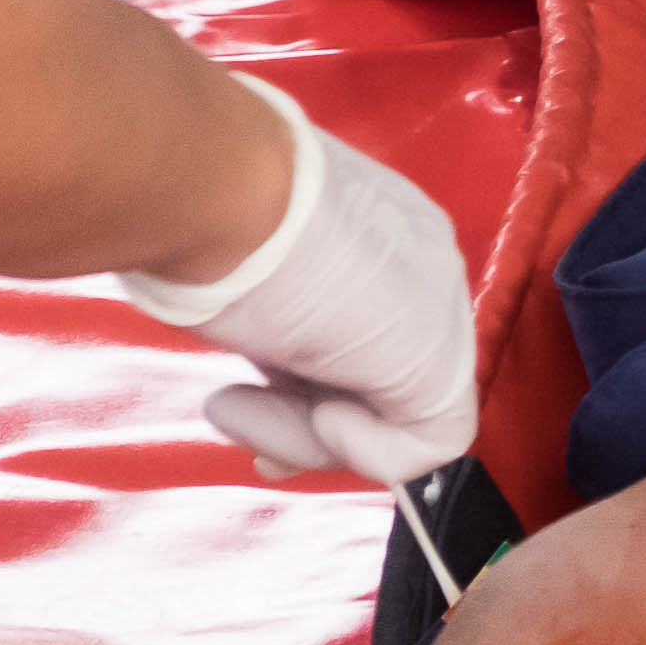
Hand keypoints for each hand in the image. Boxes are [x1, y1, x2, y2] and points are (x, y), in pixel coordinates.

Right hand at [120, 76, 477, 483]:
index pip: (356, 324)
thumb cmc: (205, 215)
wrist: (216, 192)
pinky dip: (361, 452)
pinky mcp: (440, 365)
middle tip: (233, 418)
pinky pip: (426, 444)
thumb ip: (263, 311)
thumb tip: (255, 351)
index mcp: (378, 229)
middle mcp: (419, 265)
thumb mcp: (234, 265)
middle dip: (301, 418)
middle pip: (374, 372)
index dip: (300, 376)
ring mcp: (438, 313)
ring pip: (393, 414)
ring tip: (234, 405)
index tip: (235, 400)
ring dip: (303, 433)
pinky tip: (319, 414)